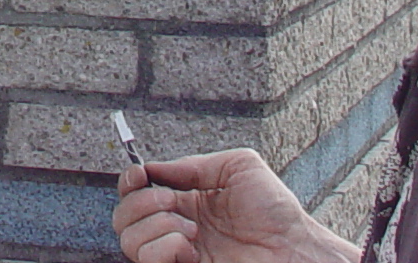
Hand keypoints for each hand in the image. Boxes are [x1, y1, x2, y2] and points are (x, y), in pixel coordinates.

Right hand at [113, 150, 355, 262]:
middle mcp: (176, 227)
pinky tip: (190, 246)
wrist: (294, 249)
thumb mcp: (238, 166)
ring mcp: (178, 253)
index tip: (141, 174)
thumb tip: (154, 168)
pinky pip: (149, 260)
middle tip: (173, 203)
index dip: (130, 180)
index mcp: (187, 201)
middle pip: (123, 216)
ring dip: (156, 227)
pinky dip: (165, 247)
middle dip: (141, 203)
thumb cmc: (276, 210)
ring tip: (191, 229)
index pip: (137, 191)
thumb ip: (193, 165)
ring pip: (130, 239)